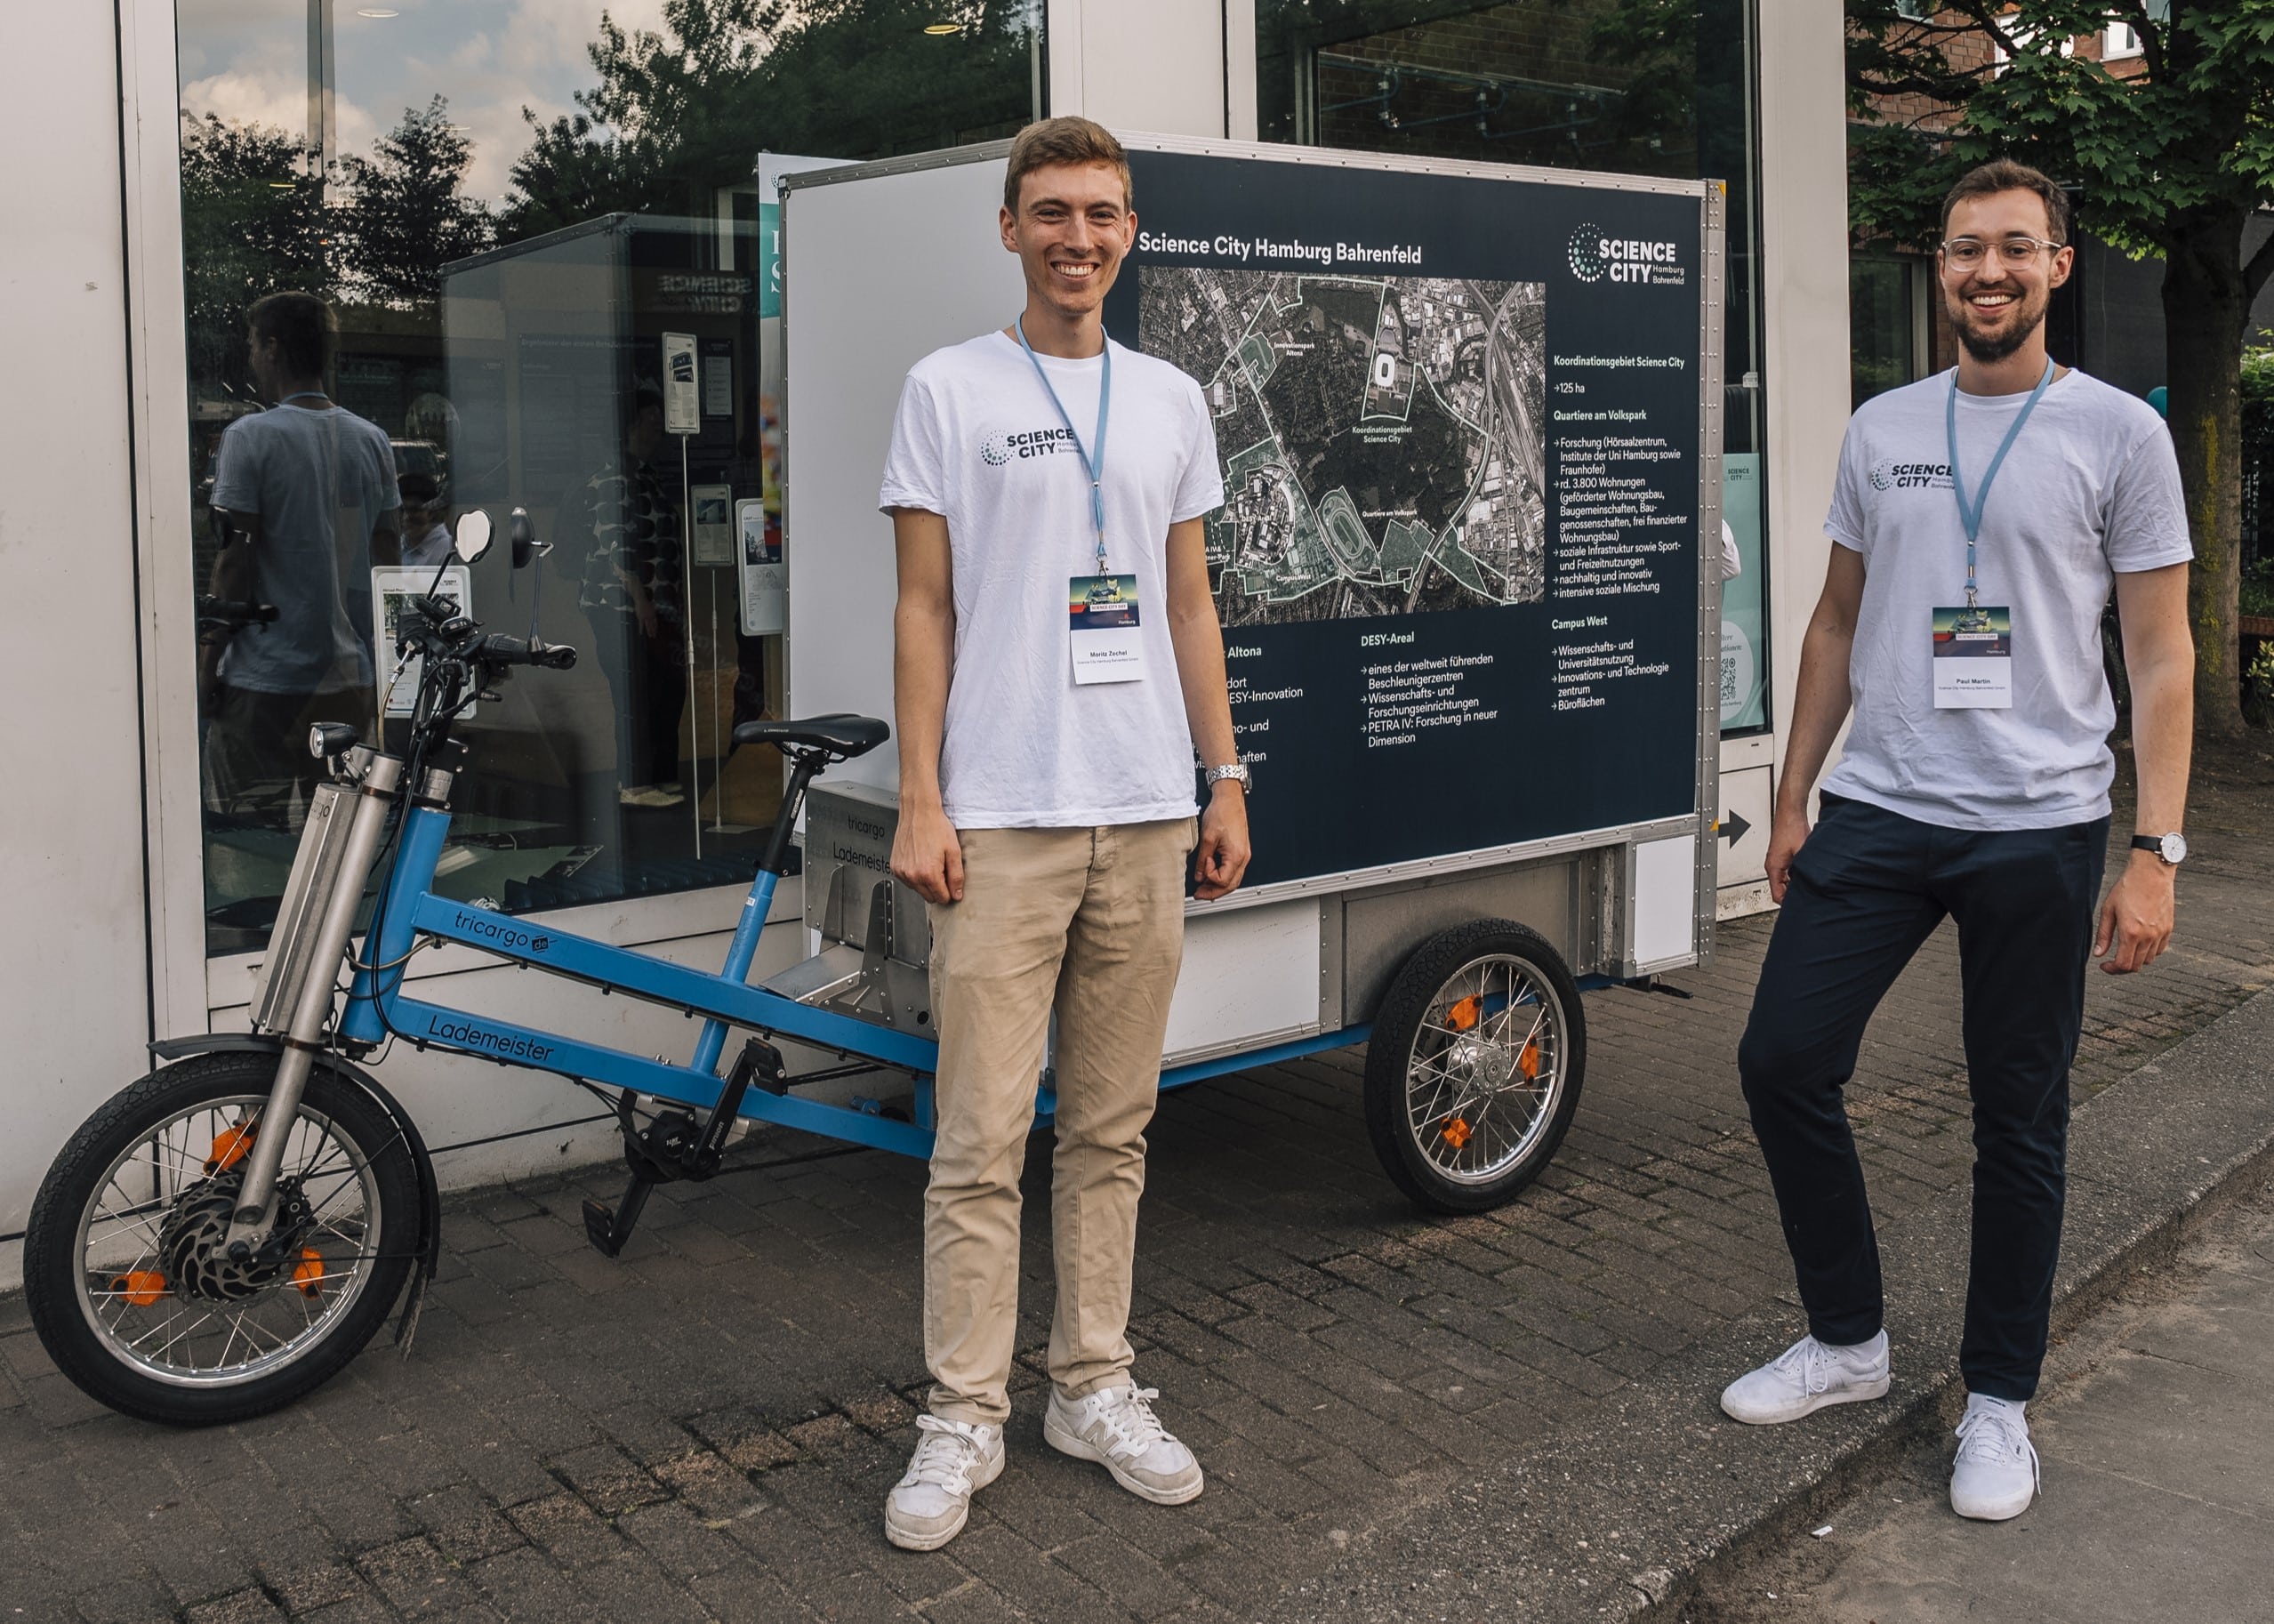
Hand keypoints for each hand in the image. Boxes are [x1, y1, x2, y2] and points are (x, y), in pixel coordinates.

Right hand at [636, 600, 658, 639]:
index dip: (655, 627)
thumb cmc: (645, 601)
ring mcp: (646, 617)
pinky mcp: (641, 617)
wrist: (641, 600)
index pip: (655, 623)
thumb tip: (654, 602)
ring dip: (649, 631)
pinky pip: (641, 624)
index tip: (656, 631)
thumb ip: (653, 605)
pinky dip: (641, 629)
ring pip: (648, 626)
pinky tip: (641, 633)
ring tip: (650, 636)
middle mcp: (651, 617)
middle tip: (654, 636)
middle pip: (653, 625)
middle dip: (653, 631)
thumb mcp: (651, 604)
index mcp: (653, 614)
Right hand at [891, 801, 963, 905]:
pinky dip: (914, 874)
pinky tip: (920, 860)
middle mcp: (912, 875)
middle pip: (929, 897)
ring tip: (930, 861)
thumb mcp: (954, 851)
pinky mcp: (895, 867)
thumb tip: (957, 894)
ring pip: (917, 889)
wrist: (918, 812)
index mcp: (928, 873)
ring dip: (925, 882)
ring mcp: (901, 871)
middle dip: (938, 888)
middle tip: (942, 869)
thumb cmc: (935, 827)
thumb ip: (956, 876)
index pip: (941, 898)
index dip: (950, 892)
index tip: (951, 882)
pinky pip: (907, 880)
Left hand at [1192, 784, 1250, 900]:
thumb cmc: (1222, 813)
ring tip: (1204, 887)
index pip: (1223, 880)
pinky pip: (1234, 871)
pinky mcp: (1241, 851)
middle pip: (1231, 885)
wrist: (1230, 799)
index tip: (1201, 866)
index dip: (1209, 877)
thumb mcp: (1207, 837)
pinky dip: (1223, 877)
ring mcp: (1244, 855)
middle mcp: (1243, 858)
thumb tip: (1198, 875)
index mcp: (1236, 855)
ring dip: (1219, 886)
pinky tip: (1213, 876)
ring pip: (1233, 880)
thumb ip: (1202, 859)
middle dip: (1214, 892)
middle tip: (1199, 894)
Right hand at [1764, 802, 1810, 903]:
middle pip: (1781, 890)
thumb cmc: (1792, 828)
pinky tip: (1807, 873)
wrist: (1790, 812)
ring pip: (1785, 881)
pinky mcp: (1782, 855)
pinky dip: (1796, 875)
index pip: (1777, 895)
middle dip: (1794, 895)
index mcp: (1773, 868)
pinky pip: (1787, 872)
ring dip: (1795, 884)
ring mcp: (1777, 860)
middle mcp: (1772, 865)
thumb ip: (1805, 871)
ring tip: (1809, 885)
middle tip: (1809, 897)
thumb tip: (1814, 884)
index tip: (1801, 906)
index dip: (1789, 904)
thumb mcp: (1803, 854)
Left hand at [2095, 852, 2175, 972]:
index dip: (2112, 970)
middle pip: (2136, 966)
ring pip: (2149, 959)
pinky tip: (2140, 944)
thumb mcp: (2108, 910)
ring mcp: (2161, 933)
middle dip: (2122, 967)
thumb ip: (2103, 934)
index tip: (2104, 965)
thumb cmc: (2128, 888)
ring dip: (2136, 960)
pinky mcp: (2169, 928)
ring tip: (2125, 951)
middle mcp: (2148, 936)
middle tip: (2112, 962)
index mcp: (2131, 933)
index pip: (2123, 964)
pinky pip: (2160, 949)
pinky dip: (2149, 952)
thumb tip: (2098, 953)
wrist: (2151, 874)